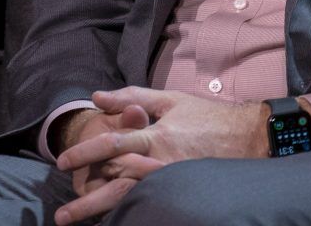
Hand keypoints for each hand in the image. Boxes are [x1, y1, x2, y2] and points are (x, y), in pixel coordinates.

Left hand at [53, 87, 266, 222]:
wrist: (249, 138)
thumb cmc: (208, 116)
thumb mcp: (171, 100)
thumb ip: (132, 97)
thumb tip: (98, 97)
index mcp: (155, 135)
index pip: (111, 144)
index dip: (84, 153)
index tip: (62, 162)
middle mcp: (159, 162)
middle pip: (114, 181)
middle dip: (86, 195)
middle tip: (61, 213)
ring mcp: (169, 181)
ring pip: (127, 199)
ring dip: (98, 211)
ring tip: (72, 221)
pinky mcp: (178, 193)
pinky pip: (146, 205)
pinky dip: (127, 213)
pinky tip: (112, 221)